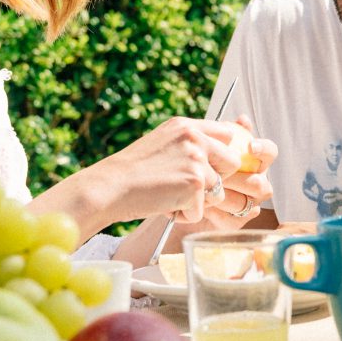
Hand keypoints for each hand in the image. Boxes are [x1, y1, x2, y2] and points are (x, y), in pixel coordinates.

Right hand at [105, 115, 244, 223]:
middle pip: (232, 162)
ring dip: (196, 201)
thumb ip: (188, 144)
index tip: (214, 167)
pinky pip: (202, 210)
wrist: (109, 187)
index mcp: (186, 126)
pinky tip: (163, 204)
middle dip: (216, 179)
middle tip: (187, 187)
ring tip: (168, 195)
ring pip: (218, 191)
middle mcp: (195, 137)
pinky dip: (184, 214)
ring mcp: (197, 160)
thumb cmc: (131, 173)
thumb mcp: (162, 144)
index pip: (227, 134)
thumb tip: (215, 156)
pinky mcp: (195, 184)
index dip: (223, 154)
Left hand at [185, 115, 274, 227]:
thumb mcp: (204, 143)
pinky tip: (203, 204)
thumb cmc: (193, 162)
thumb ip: (224, 132)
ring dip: (226, 195)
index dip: (264, 150)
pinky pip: (234, 219)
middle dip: (240, 179)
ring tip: (206, 189)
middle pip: (261, 183)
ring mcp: (248, 202)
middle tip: (221, 175)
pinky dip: (217, 211)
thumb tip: (243, 119)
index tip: (251, 147)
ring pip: (248, 201)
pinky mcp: (236, 221)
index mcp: (253, 160)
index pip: (270, 152)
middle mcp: (255, 181)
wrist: (175, 190)